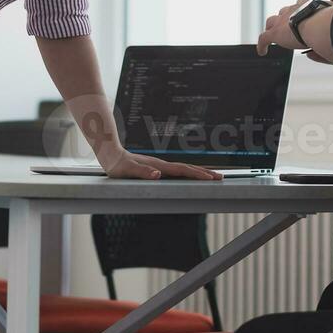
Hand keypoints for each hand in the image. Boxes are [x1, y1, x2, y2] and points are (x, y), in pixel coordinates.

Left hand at [99, 147, 221, 180]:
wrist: (111, 154)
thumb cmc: (118, 165)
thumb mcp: (128, 171)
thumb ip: (142, 172)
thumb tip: (158, 174)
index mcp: (159, 166)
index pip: (183, 171)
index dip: (198, 174)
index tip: (212, 178)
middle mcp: (162, 165)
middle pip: (188, 169)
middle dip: (205, 173)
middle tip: (221, 177)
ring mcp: (160, 166)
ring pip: (184, 169)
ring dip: (199, 173)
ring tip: (211, 176)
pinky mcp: (157, 168)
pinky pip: (177, 171)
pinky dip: (188, 173)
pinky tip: (190, 176)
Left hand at [257, 0, 332, 58]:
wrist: (324, 26)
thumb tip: (317, 45)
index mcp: (310, 4)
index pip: (303, 3)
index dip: (302, 9)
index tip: (305, 17)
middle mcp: (295, 9)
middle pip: (286, 10)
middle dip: (286, 17)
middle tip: (288, 27)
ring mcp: (284, 20)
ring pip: (273, 21)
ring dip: (273, 27)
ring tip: (273, 35)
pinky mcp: (276, 32)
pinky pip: (264, 38)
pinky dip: (262, 45)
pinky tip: (262, 51)